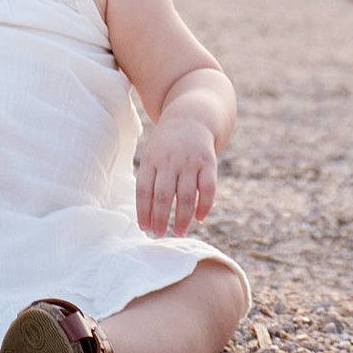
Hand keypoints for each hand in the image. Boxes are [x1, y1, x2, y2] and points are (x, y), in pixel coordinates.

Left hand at [134, 116, 217, 237]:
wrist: (191, 117)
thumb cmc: (166, 145)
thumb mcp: (151, 154)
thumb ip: (149, 180)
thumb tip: (147, 217)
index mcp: (151, 159)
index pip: (143, 189)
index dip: (143, 211)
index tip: (144, 228)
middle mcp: (170, 161)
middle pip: (163, 195)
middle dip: (160, 218)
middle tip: (159, 235)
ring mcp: (190, 161)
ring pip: (186, 195)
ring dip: (182, 217)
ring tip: (178, 232)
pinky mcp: (209, 163)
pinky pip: (208, 188)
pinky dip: (205, 205)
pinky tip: (200, 218)